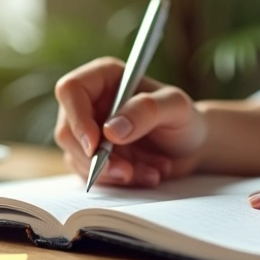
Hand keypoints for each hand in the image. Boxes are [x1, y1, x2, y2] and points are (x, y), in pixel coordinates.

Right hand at [53, 57, 206, 186]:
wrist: (192, 148)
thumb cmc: (185, 119)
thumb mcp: (176, 108)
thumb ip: (146, 111)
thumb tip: (110, 130)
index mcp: (104, 77)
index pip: (70, 90)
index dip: (77, 118)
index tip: (95, 144)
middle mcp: (90, 103)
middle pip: (67, 131)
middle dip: (96, 158)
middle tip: (128, 172)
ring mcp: (88, 131)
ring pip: (78, 158)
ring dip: (113, 173)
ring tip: (152, 171)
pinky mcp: (93, 157)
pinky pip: (92, 175)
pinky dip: (118, 182)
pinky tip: (147, 175)